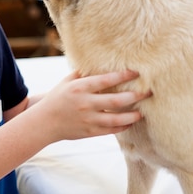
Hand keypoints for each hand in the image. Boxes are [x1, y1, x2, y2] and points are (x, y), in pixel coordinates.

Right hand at [34, 70, 148, 141]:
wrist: (44, 123)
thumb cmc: (57, 99)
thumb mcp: (67, 82)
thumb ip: (83, 73)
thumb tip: (99, 62)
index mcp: (80, 88)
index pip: (106, 80)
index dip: (123, 75)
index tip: (136, 72)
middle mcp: (86, 103)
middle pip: (116, 100)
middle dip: (135, 96)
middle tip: (148, 92)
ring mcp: (88, 119)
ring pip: (116, 119)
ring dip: (132, 115)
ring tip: (142, 112)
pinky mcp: (90, 132)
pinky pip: (111, 130)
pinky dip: (122, 127)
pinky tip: (130, 122)